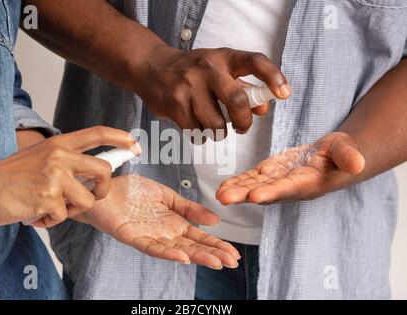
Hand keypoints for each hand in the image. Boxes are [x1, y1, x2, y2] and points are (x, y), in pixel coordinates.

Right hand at [0, 126, 136, 226]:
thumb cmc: (12, 176)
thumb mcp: (41, 157)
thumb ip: (67, 161)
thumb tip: (96, 172)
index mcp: (59, 144)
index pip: (97, 134)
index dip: (120, 137)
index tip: (134, 144)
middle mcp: (60, 156)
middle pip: (104, 172)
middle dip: (104, 189)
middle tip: (92, 196)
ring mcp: (54, 176)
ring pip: (87, 200)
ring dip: (72, 211)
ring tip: (51, 207)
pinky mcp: (47, 198)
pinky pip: (63, 217)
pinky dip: (50, 221)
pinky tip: (35, 214)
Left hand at [77, 174, 240, 269]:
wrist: (106, 187)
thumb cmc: (133, 191)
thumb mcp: (167, 195)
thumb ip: (189, 208)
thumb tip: (215, 219)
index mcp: (174, 223)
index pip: (199, 237)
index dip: (216, 244)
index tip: (233, 253)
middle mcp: (164, 233)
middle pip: (192, 246)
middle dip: (212, 254)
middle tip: (231, 262)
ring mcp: (150, 236)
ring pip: (176, 250)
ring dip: (196, 256)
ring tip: (215, 262)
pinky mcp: (133, 236)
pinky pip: (151, 247)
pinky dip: (167, 253)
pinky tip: (182, 257)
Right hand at [134, 46, 290, 136]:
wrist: (152, 67)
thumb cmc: (192, 71)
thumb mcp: (219, 69)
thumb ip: (242, 87)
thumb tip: (262, 109)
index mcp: (224, 58)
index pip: (255, 62)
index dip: (273, 77)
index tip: (284, 94)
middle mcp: (208, 69)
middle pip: (236, 102)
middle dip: (243, 122)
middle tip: (242, 128)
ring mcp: (189, 87)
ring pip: (216, 125)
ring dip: (218, 132)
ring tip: (212, 124)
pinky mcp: (175, 105)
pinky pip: (197, 132)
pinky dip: (200, 135)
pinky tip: (195, 124)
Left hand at [217, 132, 364, 204]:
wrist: (332, 156)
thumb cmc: (342, 153)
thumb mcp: (347, 150)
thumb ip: (348, 156)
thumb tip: (357, 163)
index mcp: (308, 183)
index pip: (288, 188)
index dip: (272, 192)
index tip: (255, 196)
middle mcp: (289, 186)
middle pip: (264, 191)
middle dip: (244, 195)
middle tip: (225, 198)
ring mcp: (278, 180)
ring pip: (254, 186)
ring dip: (236, 190)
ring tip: (218, 194)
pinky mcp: (270, 172)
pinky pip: (251, 178)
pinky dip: (238, 182)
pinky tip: (222, 186)